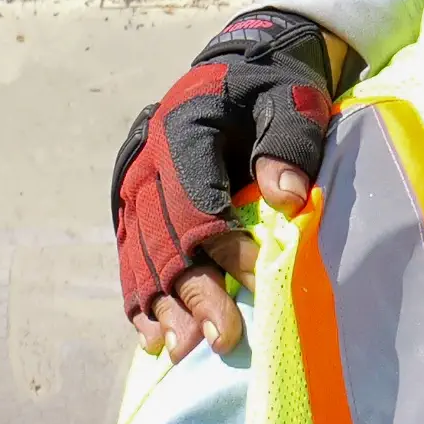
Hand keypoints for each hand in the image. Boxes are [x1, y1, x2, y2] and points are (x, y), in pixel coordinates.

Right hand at [113, 9, 336, 355]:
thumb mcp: (291, 98)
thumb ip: (289, 140)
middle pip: (165, 236)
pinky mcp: (136, 211)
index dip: (224, 240)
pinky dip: (142, 300)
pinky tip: (153, 338)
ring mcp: (136, 190)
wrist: (239, 74)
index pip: (197, 195)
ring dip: (163, 306)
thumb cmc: (272, 89)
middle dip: (194, 290)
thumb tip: (288, 196)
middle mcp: (148, 164)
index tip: (259, 276)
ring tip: (184, 350)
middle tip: (221, 338)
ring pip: (142, 256)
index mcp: (182, 130)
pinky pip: (132, 260)